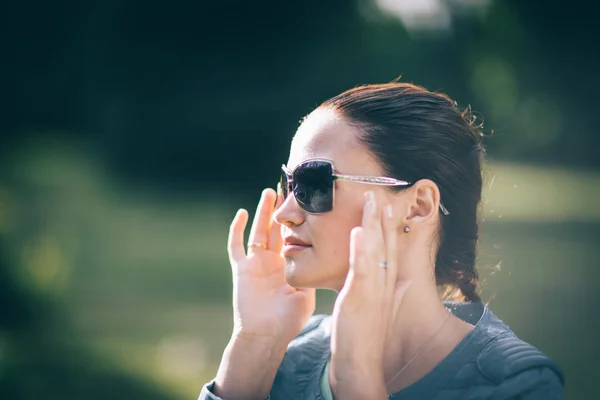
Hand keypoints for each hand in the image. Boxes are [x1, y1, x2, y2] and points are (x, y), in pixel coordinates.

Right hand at [228, 187, 315, 344]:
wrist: (266, 336)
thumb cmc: (288, 320)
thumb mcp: (306, 293)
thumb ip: (312, 275)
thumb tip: (329, 260)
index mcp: (286, 266)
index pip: (292, 236)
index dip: (296, 220)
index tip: (305, 202)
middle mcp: (271, 262)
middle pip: (276, 229)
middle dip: (281, 209)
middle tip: (288, 188)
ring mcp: (255, 263)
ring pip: (259, 230)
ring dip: (264, 212)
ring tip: (270, 191)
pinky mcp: (241, 269)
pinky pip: (236, 246)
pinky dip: (237, 229)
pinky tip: (243, 213)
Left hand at [329, 191, 411, 398]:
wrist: (361, 362)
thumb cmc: (368, 336)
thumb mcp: (384, 309)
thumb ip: (396, 293)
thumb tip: (407, 280)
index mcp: (388, 284)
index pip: (390, 249)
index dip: (390, 227)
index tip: (388, 206)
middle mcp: (385, 282)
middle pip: (386, 244)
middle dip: (383, 217)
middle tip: (380, 192)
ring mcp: (374, 288)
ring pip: (375, 249)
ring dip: (374, 223)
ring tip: (372, 200)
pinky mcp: (360, 296)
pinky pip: (361, 267)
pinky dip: (361, 247)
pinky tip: (358, 229)